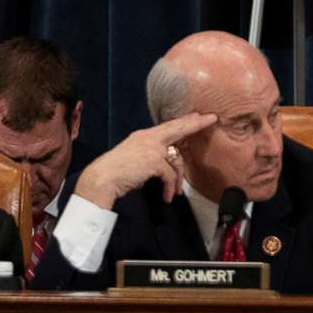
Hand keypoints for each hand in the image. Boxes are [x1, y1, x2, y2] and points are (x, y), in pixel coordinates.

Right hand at [75, 113, 217, 209]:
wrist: (103, 178)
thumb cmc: (116, 172)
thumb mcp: (133, 157)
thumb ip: (148, 155)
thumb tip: (162, 164)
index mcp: (143, 135)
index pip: (168, 126)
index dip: (183, 121)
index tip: (196, 116)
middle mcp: (149, 137)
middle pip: (177, 128)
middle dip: (195, 124)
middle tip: (209, 119)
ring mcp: (152, 148)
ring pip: (176, 159)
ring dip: (178, 179)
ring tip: (176, 192)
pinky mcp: (154, 160)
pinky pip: (169, 175)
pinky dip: (170, 187)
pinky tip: (168, 196)